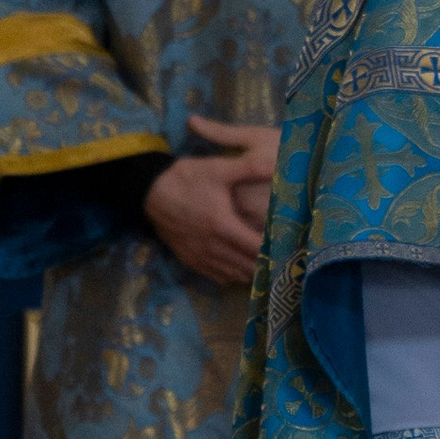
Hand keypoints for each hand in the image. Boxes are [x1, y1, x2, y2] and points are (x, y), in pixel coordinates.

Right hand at [145, 115, 280, 285]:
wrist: (149, 192)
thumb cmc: (185, 178)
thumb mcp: (217, 169)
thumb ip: (248, 167)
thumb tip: (276, 162)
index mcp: (223, 226)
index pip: (257, 249)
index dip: (275, 252)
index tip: (291, 250)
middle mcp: (212, 247)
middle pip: (249, 266)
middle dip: (267, 264)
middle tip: (285, 260)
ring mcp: (200, 257)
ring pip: (235, 274)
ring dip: (252, 271)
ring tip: (269, 265)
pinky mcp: (190, 260)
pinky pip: (218, 276)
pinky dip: (233, 273)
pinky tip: (242, 266)